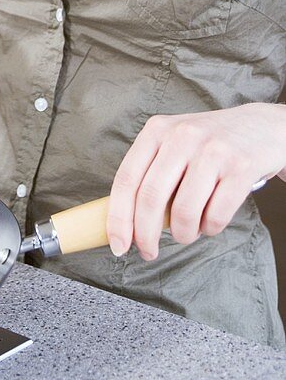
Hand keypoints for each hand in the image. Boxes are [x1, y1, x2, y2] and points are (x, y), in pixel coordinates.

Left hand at [106, 103, 285, 260]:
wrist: (262, 126)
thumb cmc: (209, 144)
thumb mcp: (173, 143)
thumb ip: (150, 173)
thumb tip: (126, 222)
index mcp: (157, 130)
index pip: (127, 179)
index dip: (118, 217)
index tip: (117, 244)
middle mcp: (182, 136)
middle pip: (151, 197)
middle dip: (145, 235)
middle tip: (148, 252)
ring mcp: (212, 150)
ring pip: (184, 211)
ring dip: (182, 234)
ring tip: (187, 232)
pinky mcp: (241, 167)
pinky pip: (216, 215)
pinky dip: (209, 228)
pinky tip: (210, 220)